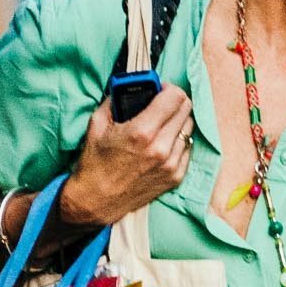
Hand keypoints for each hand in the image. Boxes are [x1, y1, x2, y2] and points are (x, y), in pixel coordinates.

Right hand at [61, 86, 193, 228]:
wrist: (98, 200)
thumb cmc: (95, 162)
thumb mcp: (98, 124)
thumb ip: (116, 100)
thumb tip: (129, 86)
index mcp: (142, 132)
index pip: (175, 98)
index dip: (169, 88)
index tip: (161, 89)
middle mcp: (161, 148)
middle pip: (186, 110)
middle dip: (175, 101)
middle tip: (163, 103)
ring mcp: (171, 165)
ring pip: (189, 129)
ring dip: (178, 121)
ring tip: (163, 123)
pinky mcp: (176, 177)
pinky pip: (187, 149)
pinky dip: (179, 141)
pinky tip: (164, 141)